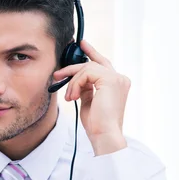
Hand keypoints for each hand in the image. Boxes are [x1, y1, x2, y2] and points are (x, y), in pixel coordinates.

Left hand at [53, 40, 128, 155]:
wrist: (104, 135)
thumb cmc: (97, 124)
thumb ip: (86, 88)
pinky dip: (75, 84)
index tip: (81, 44)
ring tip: (70, 98)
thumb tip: (76, 80)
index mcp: (118, 84)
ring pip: (87, 68)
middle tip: (58, 74)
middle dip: (73, 67)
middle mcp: (120, 79)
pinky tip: (73, 97)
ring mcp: (117, 78)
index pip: (103, 64)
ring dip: (72, 82)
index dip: (92, 52)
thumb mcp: (89, 102)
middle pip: (94, 63)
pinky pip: (86, 73)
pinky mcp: (110, 80)